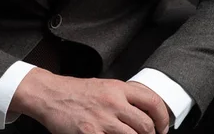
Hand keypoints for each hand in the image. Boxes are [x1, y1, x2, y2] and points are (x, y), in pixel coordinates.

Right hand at [10, 68, 170, 133]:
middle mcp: (112, 103)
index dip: (163, 118)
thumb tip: (143, 111)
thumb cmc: (75, 92)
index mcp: (117, 89)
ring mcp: (102, 120)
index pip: (152, 102)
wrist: (50, 95)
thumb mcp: (103, 86)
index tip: (162, 127)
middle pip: (145, 125)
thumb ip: (122, 97)